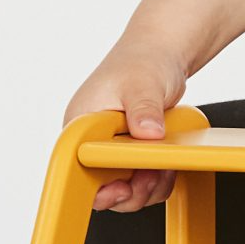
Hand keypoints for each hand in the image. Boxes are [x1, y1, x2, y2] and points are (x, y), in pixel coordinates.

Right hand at [63, 34, 188, 211]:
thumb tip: (148, 133)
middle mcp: (91, 140)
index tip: (122, 188)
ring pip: (123, 187)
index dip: (98, 185)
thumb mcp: (143, 83)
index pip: (77, 168)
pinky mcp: (129, 153)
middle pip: (101, 185)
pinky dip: (156, 180)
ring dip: (147, 186)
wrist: (160, 54)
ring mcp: (110, 148)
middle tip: (152, 177)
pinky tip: (167, 166)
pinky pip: (139, 179)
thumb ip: (144, 110)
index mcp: (80, 123)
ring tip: (163, 169)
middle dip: (130, 189)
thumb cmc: (142, 61)